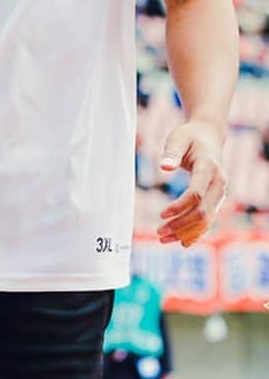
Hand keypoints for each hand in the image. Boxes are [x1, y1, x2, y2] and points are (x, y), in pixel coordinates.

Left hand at [157, 119, 227, 246]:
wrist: (209, 136)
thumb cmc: (189, 136)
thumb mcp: (178, 138)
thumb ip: (171, 152)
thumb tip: (164, 167)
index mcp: (209, 168)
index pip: (197, 194)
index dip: (179, 207)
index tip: (160, 214)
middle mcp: (219, 184)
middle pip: (203, 212)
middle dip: (181, 224)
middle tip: (159, 232)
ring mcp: (220, 193)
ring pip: (207, 220)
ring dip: (186, 232)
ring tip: (163, 238)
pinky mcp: (217, 199)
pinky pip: (209, 219)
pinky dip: (197, 232)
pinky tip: (182, 242)